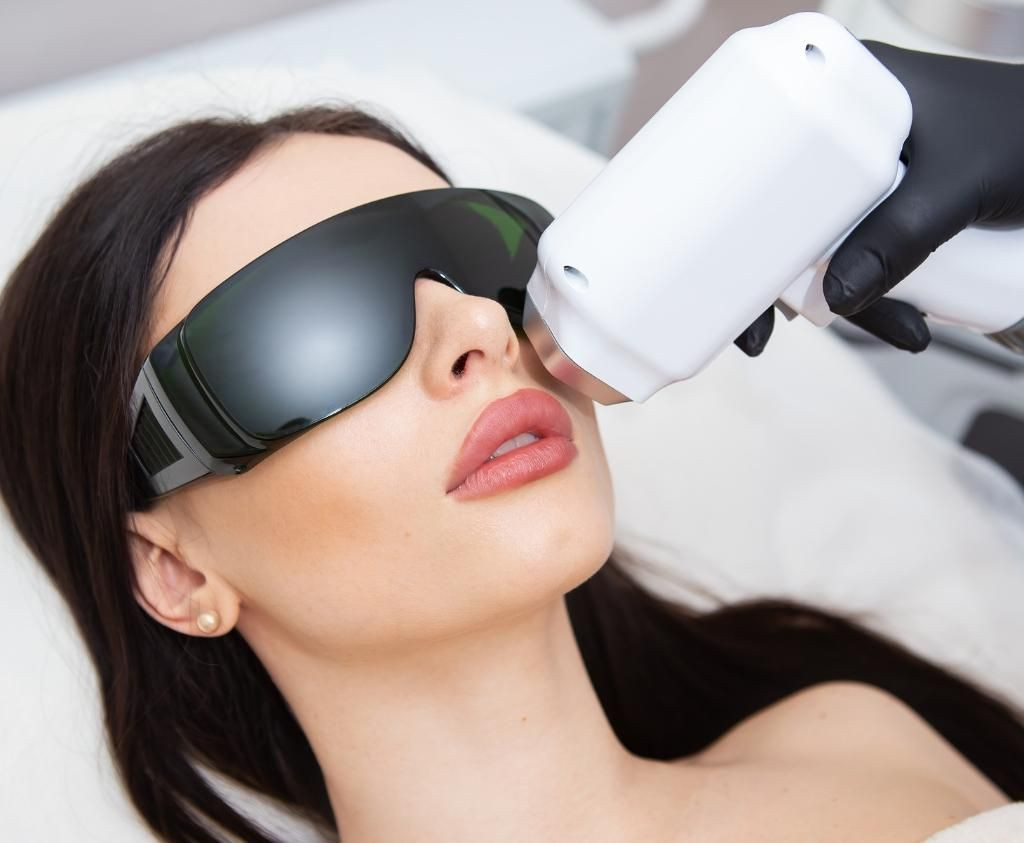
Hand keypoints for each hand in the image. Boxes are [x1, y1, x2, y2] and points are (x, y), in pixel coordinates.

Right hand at [735, 40, 1023, 356]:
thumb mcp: (959, 184)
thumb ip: (899, 236)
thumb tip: (837, 297)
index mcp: (849, 92)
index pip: (767, 155)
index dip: (737, 215)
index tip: (730, 276)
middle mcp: (849, 129)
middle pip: (789, 210)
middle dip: (794, 278)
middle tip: (786, 328)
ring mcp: (871, 170)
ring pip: (827, 241)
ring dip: (848, 295)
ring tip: (902, 328)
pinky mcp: (893, 203)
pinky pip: (862, 249)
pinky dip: (878, 289)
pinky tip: (909, 316)